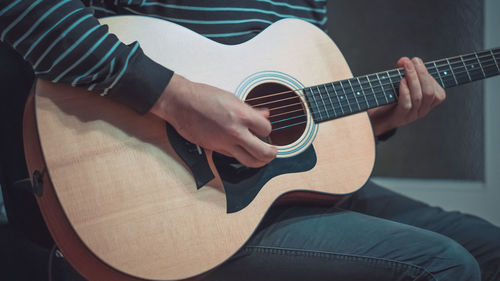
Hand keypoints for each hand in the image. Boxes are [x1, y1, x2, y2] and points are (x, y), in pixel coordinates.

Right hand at [150, 74, 276, 166]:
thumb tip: (265, 114)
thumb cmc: (203, 96)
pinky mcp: (215, 149)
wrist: (181, 103)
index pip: (266, 129)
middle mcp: (235, 131)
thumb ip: (250, 110)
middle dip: (272, 153)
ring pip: (250, 161)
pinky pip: (234, 157)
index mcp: (241, 115)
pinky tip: (243, 151)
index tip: (265, 129)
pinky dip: (242, 156)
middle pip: (263, 152)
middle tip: (273, 151)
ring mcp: (225, 142)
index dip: (267, 130)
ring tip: (263, 158)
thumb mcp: (231, 98)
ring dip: (260, 162)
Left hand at [368, 57, 445, 135]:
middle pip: (429, 93)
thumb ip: (404, 70)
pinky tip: (401, 81)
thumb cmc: (391, 98)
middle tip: (414, 61)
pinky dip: (405, 90)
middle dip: (423, 74)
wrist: (377, 117)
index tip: (418, 63)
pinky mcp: (399, 117)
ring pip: (419, 97)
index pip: (438, 94)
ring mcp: (411, 116)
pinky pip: (406, 104)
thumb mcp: (400, 83)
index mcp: (427, 105)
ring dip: (413, 79)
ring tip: (406, 67)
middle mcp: (422, 111)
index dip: (430, 77)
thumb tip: (404, 60)